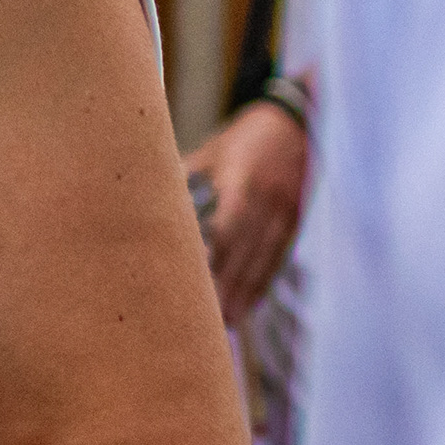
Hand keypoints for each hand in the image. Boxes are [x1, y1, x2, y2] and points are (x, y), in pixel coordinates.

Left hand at [185, 99, 307, 325]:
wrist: (295, 123)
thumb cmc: (242, 139)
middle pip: (247, 252)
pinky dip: (264, 281)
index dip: (215, 259)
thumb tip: (149, 202)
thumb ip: (185, 178)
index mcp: (242, 181)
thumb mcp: (212, 152)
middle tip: (209, 321)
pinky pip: (279, 257)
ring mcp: (286, 212)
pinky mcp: (295, 220)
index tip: (196, 285)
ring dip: (247, 292)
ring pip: (265, 260)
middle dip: (230, 287)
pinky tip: (251, 301)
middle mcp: (268, 200)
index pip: (228, 229)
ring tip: (228, 322)